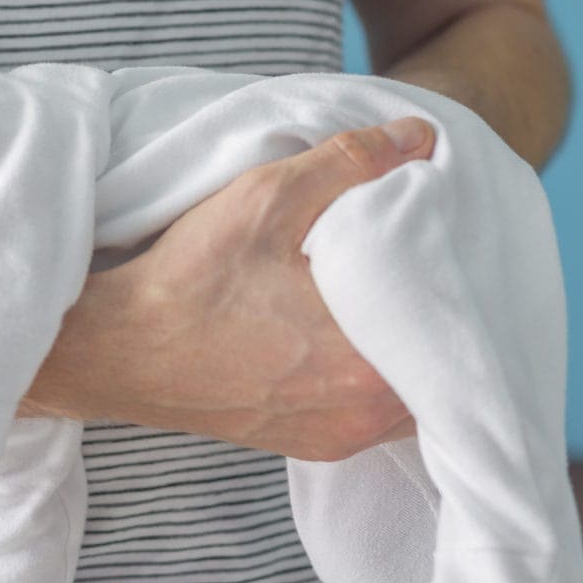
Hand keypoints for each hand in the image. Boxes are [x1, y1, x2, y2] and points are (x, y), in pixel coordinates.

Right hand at [43, 118, 433, 460]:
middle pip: (442, 366)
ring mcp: (335, 438)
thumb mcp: (266, 198)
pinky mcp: (307, 445)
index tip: (456, 244)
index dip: (464, 279)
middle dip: (443, 317)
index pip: (458, 323)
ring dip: (410, 352)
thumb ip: (352, 162)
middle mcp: (362, 416)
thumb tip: (419, 138)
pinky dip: (376, 379)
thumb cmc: (189, 280)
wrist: (119, 351)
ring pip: (409, 395)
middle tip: (436, 265)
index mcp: (367, 364)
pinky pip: (371, 413)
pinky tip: (355, 339)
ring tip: (396, 301)